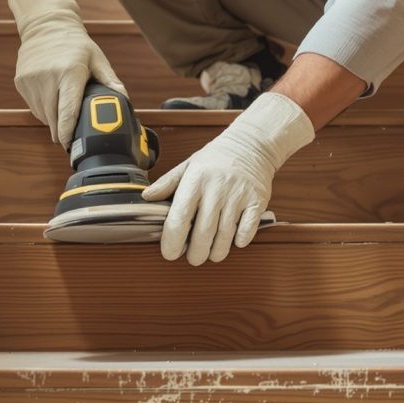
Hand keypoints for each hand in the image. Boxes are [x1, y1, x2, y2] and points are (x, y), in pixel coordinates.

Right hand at [6, 0, 124, 143]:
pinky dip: (43, 109)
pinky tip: (51, 98)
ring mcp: (31, 81)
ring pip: (42, 115)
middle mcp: (47, 78)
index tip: (71, 145)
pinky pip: (33, 107)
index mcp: (69, 73)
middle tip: (72, 132)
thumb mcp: (97, 59)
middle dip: (63, 130)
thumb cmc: (75, 44)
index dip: (68, 133)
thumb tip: (125, 100)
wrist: (46, 25)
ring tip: (62, 108)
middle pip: (53, 119)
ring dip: (53, 119)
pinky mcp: (21, 82)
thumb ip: (111, 81)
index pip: (67, 111)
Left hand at [142, 92, 314, 264]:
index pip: (180, 217)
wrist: (251, 144)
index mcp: (196, 180)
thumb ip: (167, 183)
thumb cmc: (217, 158)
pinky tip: (233, 239)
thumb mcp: (188, 165)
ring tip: (211, 252)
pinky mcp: (256, 202)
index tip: (170, 252)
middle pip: (203, 233)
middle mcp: (217, 189)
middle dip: (196, 254)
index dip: (172, 241)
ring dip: (217, 252)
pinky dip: (239, 241)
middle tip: (194, 257)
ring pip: (225, 236)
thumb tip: (146, 197)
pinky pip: (246, 231)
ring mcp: (238, 196)